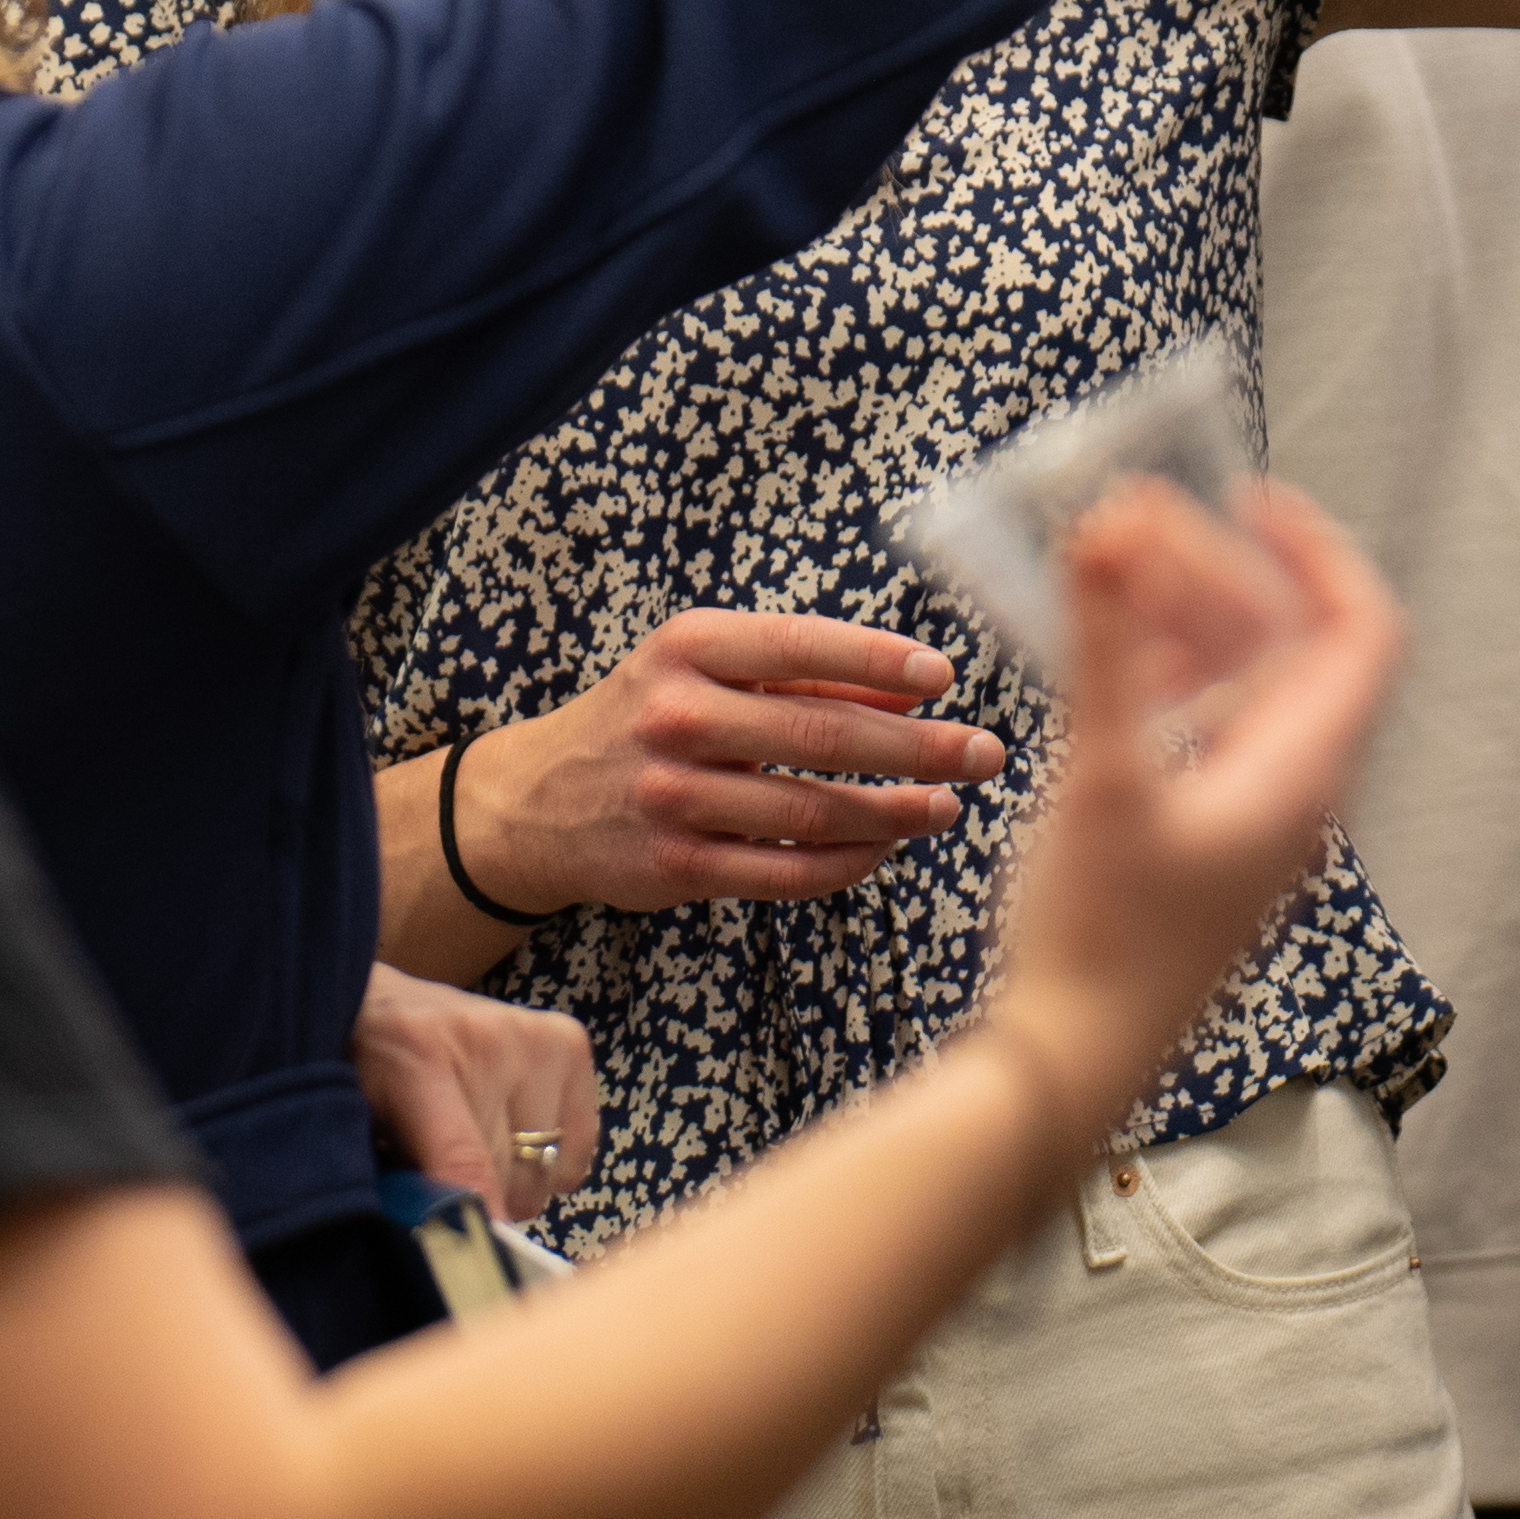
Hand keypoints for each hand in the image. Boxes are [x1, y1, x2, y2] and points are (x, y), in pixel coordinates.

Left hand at [353, 965, 600, 1224]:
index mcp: (415, 1059)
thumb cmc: (359, 1074)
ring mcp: (533, 1037)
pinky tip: (511, 1130)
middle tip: (444, 1175)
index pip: (463, 1159)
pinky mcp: (567, 1041)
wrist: (376, 1003)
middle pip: (509, 1176)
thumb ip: (395, 1185)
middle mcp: (486, 1040)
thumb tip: (450, 1246)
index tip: (491, 1260)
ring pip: (544, 1169)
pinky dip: (548, 1158)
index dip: (478, 1217)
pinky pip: (575, 1147)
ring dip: (513, 1178)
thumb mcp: (354, 1131)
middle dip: (480, 1196)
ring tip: (473, 1144)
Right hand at [454, 612, 1002, 916]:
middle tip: (982, 752)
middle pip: (821, 735)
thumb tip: (915, 685)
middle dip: (917, 746)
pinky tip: (885, 849)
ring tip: (946, 806)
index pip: (798, 646)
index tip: (942, 674)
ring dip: (895, 813)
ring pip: (812, 812)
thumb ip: (803, 674)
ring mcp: (673, 798)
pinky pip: (784, 872)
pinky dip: (847, 864)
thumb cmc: (646, 719)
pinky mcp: (676, 867)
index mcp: (686, 649)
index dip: (877, 660)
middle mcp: (675, 718)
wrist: (537, 803)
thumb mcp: (703, 668)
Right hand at [973, 482, 1403, 1138]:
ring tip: (1108, 558)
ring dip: (1182, 615)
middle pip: (1285, 645)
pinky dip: (1161, 671)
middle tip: (1134, 518)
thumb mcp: (1100, 777)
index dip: (1319, 552)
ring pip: (1237, 684)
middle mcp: (1290, 790)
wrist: (1072, 1060)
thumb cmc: (1100, 937)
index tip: (1248, 495)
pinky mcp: (1197, 837)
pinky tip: (1099, 647)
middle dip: (1216, 568)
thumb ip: (1105, 648)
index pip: (1361, 633)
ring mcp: (1245, 815)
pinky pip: (1200, 726)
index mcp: (1301, 774)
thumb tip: (1109, 529)